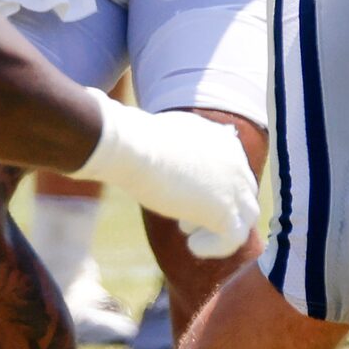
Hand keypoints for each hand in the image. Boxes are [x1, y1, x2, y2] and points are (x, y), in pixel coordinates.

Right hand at [77, 97, 257, 256]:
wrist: (133, 148)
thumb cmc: (132, 136)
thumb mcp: (150, 129)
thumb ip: (154, 131)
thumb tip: (102, 101)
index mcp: (223, 141)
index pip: (233, 169)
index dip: (214, 186)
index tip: (186, 197)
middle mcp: (236, 162)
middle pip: (243, 191)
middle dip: (217, 206)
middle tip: (185, 219)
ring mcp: (234, 187)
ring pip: (246, 215)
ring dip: (220, 227)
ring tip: (188, 232)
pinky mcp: (225, 212)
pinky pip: (234, 239)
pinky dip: (216, 247)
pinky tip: (192, 247)